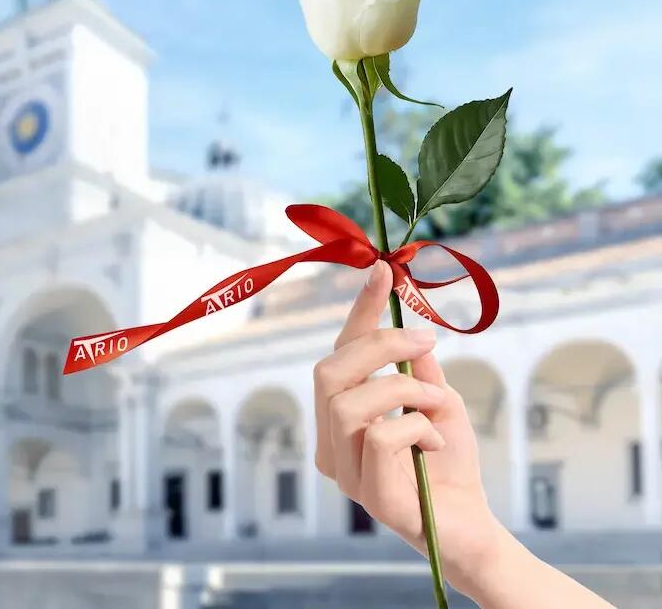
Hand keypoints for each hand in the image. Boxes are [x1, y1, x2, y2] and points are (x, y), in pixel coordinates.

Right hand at [312, 261, 502, 589]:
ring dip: (406, 389)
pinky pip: (381, 437)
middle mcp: (331, 445)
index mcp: (339, 421)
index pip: (336, 357)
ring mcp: (345, 472)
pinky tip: (436, 444)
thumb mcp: (438, 402)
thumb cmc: (449, 467)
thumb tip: (410, 323)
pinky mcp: (369, 494)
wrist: (471, 527)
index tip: (382, 271)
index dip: (358, 313)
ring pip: (350, 402)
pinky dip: (417, 428)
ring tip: (438, 403)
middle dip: (379, 345)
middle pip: (328, 372)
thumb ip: (417, 368)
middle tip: (426, 340)